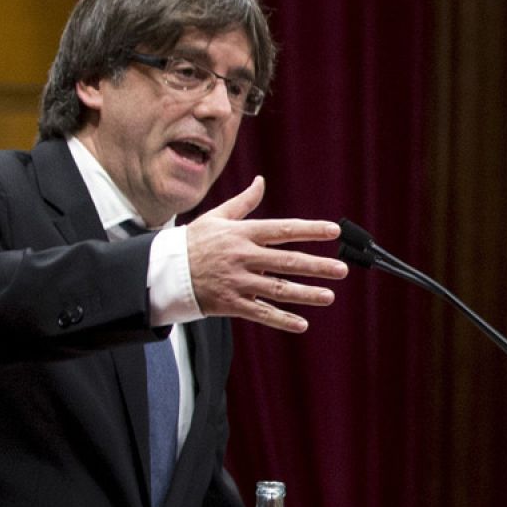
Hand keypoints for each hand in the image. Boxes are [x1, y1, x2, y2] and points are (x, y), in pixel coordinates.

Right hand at [186, 176, 347, 332]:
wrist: (164, 270)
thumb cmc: (193, 241)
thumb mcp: (217, 217)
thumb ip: (243, 202)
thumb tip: (260, 182)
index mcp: (242, 234)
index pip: (283, 230)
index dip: (310, 230)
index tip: (334, 231)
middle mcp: (243, 257)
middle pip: (287, 262)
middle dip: (317, 266)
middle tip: (342, 270)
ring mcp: (238, 281)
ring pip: (278, 289)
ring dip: (306, 294)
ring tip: (329, 296)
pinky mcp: (231, 303)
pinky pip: (261, 313)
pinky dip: (282, 320)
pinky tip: (302, 324)